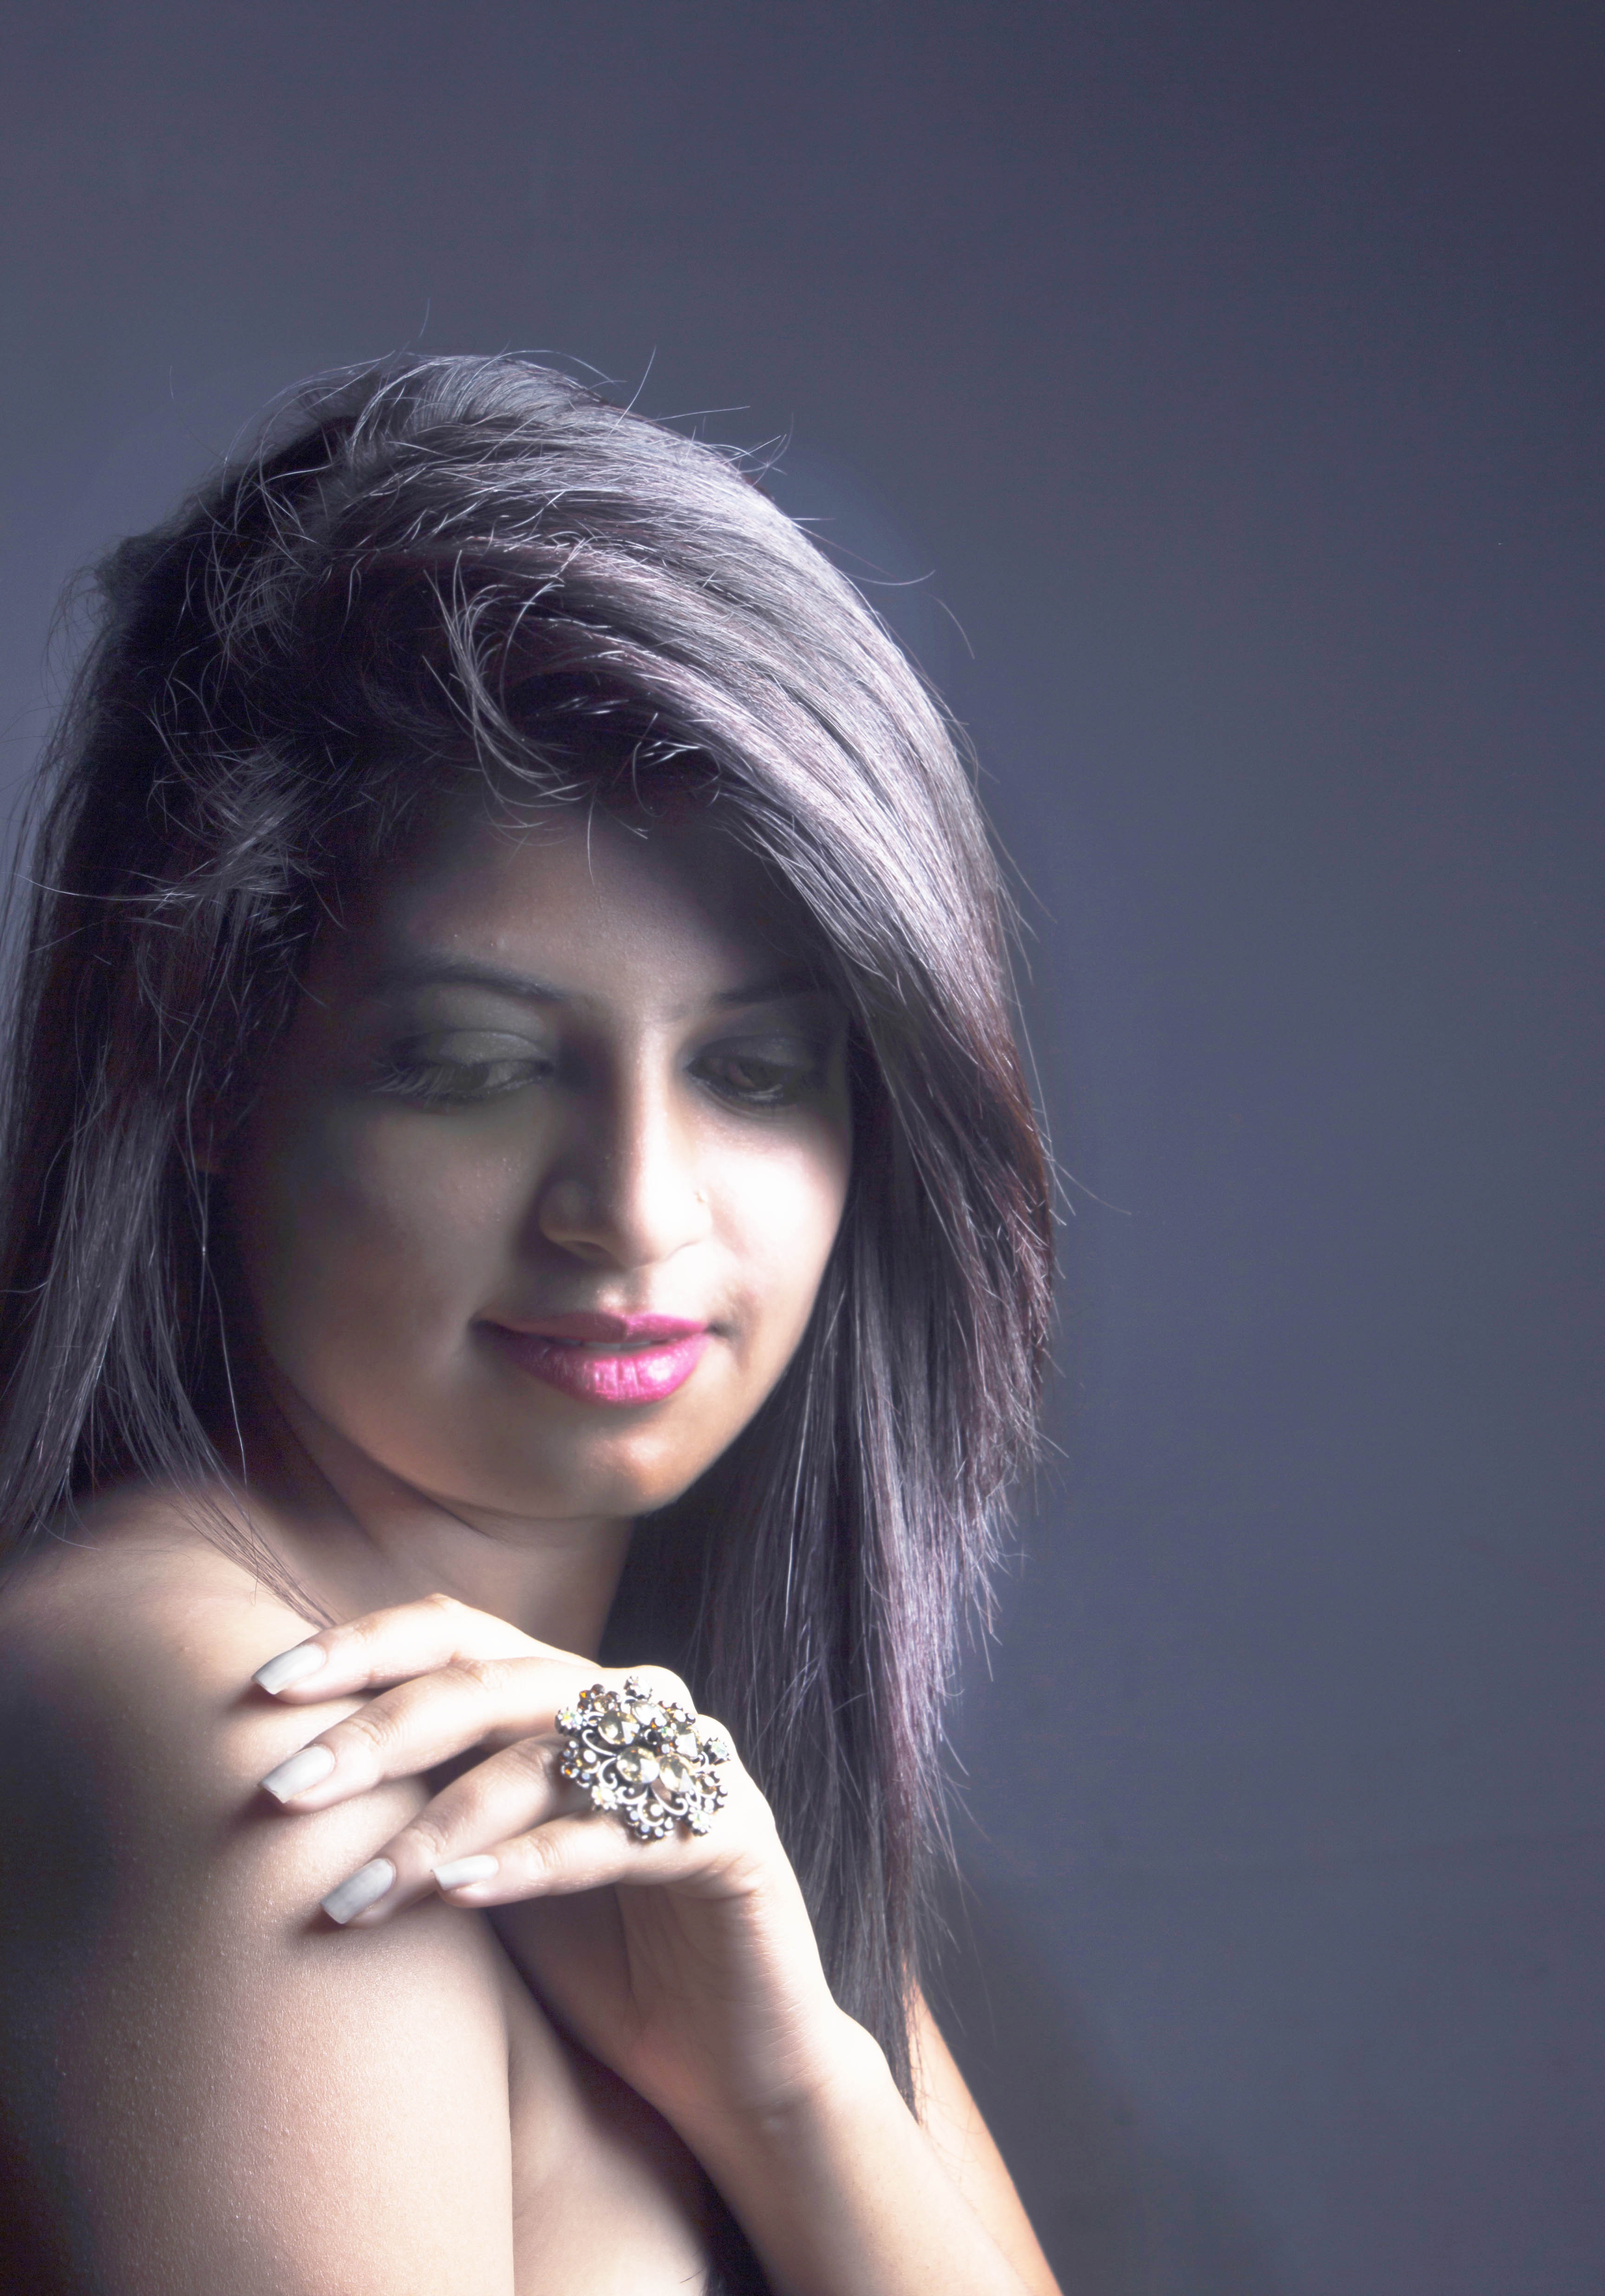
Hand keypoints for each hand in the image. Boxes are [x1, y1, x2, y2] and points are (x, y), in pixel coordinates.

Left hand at [250, 1593, 873, 2143]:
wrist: (732, 2062)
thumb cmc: (596, 1962)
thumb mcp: (488, 1870)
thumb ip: (424, 1808)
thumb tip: (282, 1781)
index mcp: (571, 1694)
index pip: (455, 1636)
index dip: (361, 1648)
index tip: (262, 1691)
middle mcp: (633, 1706)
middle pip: (489, 1683)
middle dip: (375, 1733)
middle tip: (282, 1790)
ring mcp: (692, 1764)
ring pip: (544, 1761)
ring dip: (437, 1825)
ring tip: (353, 1894)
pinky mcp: (734, 1836)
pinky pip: (621, 1836)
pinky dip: (533, 1861)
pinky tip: (461, 1894)